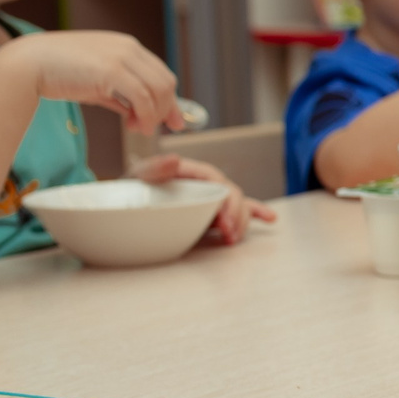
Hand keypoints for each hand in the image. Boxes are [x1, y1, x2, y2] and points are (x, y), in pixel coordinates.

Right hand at [0, 31, 181, 130]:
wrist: (27, 63)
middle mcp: (128, 48)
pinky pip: (143, 97)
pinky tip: (136, 126)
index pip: (160, 73)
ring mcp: (122, 57)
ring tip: (140, 128)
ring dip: (155, 114)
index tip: (172, 120)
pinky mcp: (112, 70)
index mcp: (126, 46)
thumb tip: (136, 113)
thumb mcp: (95, 82)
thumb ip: (118, 94)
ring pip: (159, 90)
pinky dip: (146, 115)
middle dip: (166, 109)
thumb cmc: (56, 72)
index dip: (169, 99)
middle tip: (151, 128)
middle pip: (165, 81)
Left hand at [132, 153, 273, 245]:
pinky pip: (240, 210)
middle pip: (232, 194)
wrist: (127, 206)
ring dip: (242, 221)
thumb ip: (155, 168)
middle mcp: (206, 184)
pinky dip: (256, 213)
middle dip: (235, 215)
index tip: (223, 219)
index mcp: (192, 172)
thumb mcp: (139, 176)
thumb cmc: (134, 189)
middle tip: (229, 234)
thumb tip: (175, 159)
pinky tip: (270, 219)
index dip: (224, 199)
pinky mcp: (214, 211)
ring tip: (233, 238)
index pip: (216, 180)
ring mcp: (212, 198)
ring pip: (238, 205)